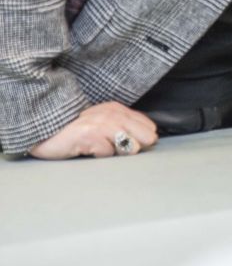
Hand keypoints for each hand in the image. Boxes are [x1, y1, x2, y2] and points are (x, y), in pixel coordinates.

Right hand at [28, 101, 158, 158]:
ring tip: (99, 148)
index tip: (128, 144)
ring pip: (130, 147)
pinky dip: (99, 156)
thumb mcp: (104, 123)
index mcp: (119, 109)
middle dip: (135, 148)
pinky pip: (108, 154)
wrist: (46, 131)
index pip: (149, 127)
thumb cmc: (77, 132)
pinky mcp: (90, 135)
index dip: (142, 140)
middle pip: (146, 137)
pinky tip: (87, 150)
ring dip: (116, 153)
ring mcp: (102, 124)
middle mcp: (113, 114)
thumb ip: (125, 127)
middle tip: (115, 148)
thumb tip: (149, 140)